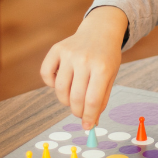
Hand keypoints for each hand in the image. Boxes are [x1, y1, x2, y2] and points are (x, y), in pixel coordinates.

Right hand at [41, 6, 127, 128]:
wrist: (100, 30)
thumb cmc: (106, 57)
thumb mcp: (111, 76)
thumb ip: (101, 100)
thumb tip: (90, 123)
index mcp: (102, 67)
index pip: (92, 101)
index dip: (88, 118)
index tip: (87, 126)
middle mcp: (84, 60)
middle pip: (75, 98)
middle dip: (77, 112)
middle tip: (80, 113)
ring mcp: (69, 54)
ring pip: (60, 89)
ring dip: (65, 101)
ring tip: (73, 98)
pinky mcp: (56, 49)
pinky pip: (46, 74)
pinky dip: (51, 84)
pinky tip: (61, 82)